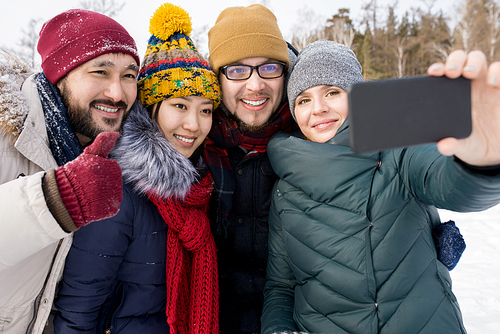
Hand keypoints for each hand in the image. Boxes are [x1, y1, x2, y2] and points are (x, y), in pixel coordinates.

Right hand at [55, 132, 122, 226]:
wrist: (64, 199)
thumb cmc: (74, 175)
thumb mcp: (87, 156)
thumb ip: (102, 143)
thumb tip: (116, 133)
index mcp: (113, 167)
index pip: (111, 168)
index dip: (98, 171)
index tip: (88, 174)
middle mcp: (117, 182)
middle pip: (113, 181)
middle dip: (101, 182)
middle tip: (87, 184)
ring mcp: (116, 196)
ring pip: (113, 193)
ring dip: (103, 194)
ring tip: (89, 194)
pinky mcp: (113, 208)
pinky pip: (112, 205)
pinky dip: (103, 205)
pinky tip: (93, 203)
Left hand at [427, 50, 499, 166]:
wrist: (494, 152)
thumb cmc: (472, 143)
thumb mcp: (462, 147)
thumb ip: (452, 146)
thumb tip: (443, 146)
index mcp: (451, 95)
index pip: (442, 74)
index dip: (438, 69)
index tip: (432, 73)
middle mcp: (468, 85)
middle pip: (460, 60)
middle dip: (455, 61)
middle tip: (452, 73)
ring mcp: (487, 85)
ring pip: (478, 60)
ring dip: (473, 62)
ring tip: (469, 72)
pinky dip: (498, 71)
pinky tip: (493, 82)